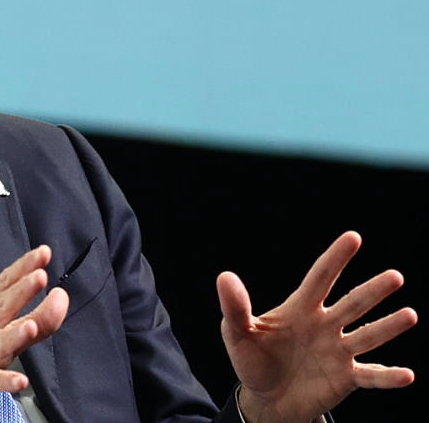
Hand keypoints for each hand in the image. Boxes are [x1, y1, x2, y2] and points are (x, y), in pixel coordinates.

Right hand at [0, 245, 68, 422]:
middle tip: (40, 277)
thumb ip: (28, 323)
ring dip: (12, 334)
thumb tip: (58, 304)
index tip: (43, 253)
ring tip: (31, 327)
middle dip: (20, 292)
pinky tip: (19, 381)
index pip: (2, 284)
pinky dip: (1, 381)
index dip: (23, 268)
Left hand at [217, 231, 416, 422]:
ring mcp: (338, 351)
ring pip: (367, 336)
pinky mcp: (346, 378)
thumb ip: (235, 307)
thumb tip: (225, 277)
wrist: (266, 398)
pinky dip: (388, 377)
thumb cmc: (253, 359)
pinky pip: (370, 376)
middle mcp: (325, 326)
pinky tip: (407, 374)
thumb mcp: (237, 333)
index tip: (353, 237)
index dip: (335, 258)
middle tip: (394, 277)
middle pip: (351, 304)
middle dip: (372, 291)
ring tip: (410, 314)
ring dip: (388, 327)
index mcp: (300, 308)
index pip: (320, 278)